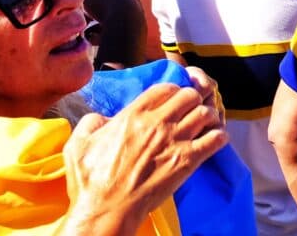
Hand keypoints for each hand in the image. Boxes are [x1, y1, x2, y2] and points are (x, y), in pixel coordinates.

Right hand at [63, 82, 227, 232]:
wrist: (106, 210)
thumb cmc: (89, 181)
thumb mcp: (78, 144)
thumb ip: (90, 122)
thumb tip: (102, 118)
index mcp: (133, 115)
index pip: (165, 87)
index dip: (172, 90)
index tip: (172, 99)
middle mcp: (158, 123)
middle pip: (190, 95)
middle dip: (192, 100)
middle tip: (189, 111)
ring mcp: (175, 140)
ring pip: (206, 113)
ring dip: (207, 117)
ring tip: (202, 125)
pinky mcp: (188, 160)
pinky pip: (216, 138)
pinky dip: (218, 136)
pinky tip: (212, 141)